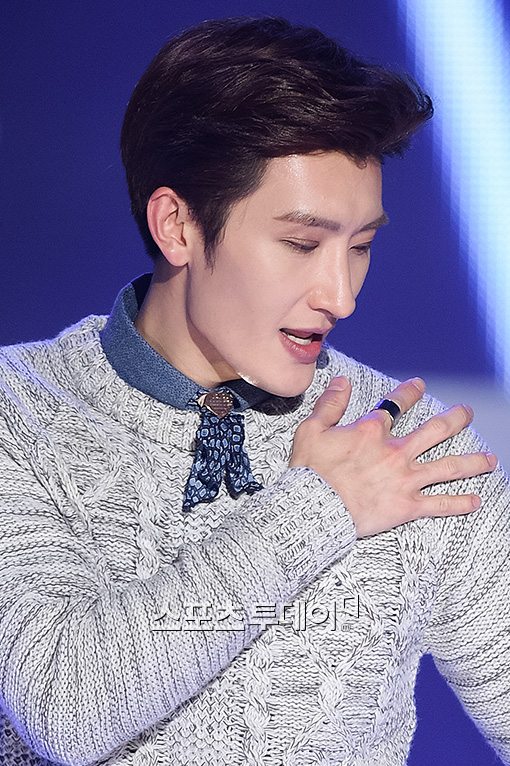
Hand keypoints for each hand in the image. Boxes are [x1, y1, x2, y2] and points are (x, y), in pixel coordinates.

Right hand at [289, 376, 496, 537]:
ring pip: (448, 466)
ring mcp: (406, 479)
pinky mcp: (407, 506)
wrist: (315, 508)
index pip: (396, 404)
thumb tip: (342, 381)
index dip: (409, 392)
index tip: (419, 385)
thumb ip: (330, 404)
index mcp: (372, 431)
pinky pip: (440, 504)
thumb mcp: (311, 429)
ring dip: (472, 461)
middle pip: (435, 430)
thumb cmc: (310, 471)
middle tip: (466, 413)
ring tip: (490, 459)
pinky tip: (475, 500)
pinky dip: (459, 503)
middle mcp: (396, 452)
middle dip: (455, 419)